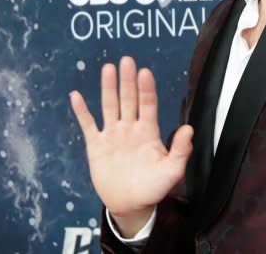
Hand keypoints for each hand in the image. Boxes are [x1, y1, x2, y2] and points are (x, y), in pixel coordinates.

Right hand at [70, 56, 193, 235]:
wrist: (131, 205)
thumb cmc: (153, 187)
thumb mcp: (172, 171)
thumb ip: (180, 150)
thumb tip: (188, 129)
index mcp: (148, 131)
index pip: (148, 104)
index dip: (146, 89)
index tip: (145, 73)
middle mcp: (130, 128)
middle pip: (128, 99)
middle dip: (128, 80)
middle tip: (127, 61)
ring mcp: (113, 135)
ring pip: (110, 106)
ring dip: (108, 88)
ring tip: (108, 69)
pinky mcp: (96, 146)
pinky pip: (88, 125)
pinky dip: (82, 111)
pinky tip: (76, 96)